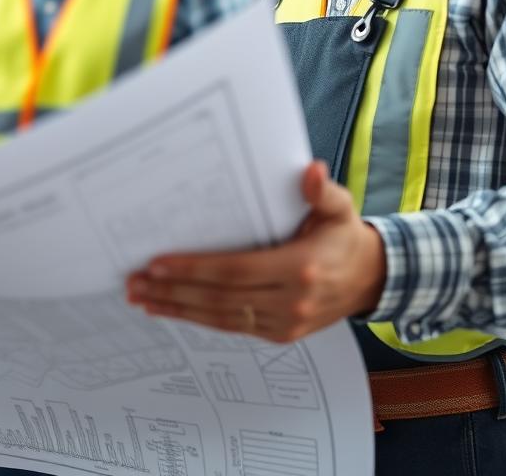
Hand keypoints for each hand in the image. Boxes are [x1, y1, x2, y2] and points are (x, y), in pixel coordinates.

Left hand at [126, 161, 385, 342]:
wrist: (371, 278)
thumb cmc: (344, 235)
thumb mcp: (340, 207)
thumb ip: (323, 190)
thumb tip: (311, 171)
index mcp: (301, 268)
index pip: (236, 271)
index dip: (194, 269)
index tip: (158, 263)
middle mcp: (291, 301)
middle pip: (220, 298)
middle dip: (174, 291)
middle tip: (135, 282)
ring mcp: (285, 322)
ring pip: (221, 318)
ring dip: (178, 309)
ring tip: (142, 297)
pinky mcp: (280, 334)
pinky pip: (232, 327)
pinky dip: (199, 319)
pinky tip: (172, 309)